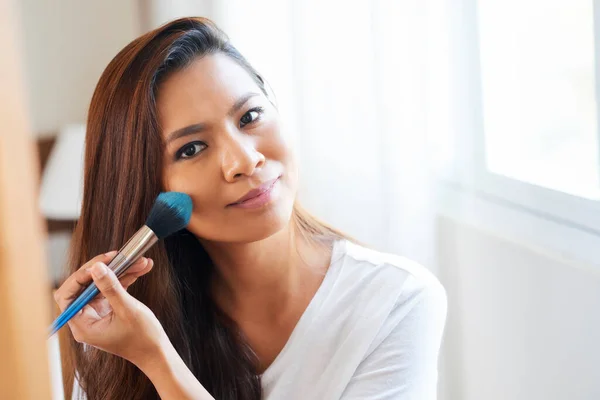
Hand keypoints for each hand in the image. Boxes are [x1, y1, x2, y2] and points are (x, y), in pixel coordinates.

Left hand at [53, 252, 167, 364]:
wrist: (156, 352)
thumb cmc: (142, 338)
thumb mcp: (127, 310)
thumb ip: (110, 287)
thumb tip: (96, 267)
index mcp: (83, 325)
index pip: (67, 295)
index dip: (79, 277)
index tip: (98, 265)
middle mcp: (86, 318)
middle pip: (85, 286)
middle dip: (103, 269)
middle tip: (118, 257)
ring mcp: (98, 313)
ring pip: (102, 284)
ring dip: (120, 271)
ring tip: (139, 261)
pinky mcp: (109, 309)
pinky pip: (112, 288)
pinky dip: (125, 278)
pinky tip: (140, 269)